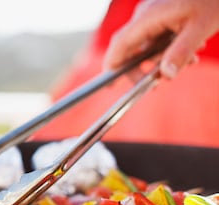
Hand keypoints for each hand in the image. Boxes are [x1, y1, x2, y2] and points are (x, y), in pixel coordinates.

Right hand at [103, 0, 218, 78]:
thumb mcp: (201, 28)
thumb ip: (181, 52)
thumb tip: (167, 75)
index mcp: (148, 16)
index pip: (120, 44)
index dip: (112, 65)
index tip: (109, 84)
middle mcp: (145, 15)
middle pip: (129, 47)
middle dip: (141, 67)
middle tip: (155, 83)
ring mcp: (152, 15)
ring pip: (145, 45)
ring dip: (161, 59)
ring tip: (188, 62)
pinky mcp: (160, 16)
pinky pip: (156, 38)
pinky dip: (168, 50)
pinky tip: (190, 52)